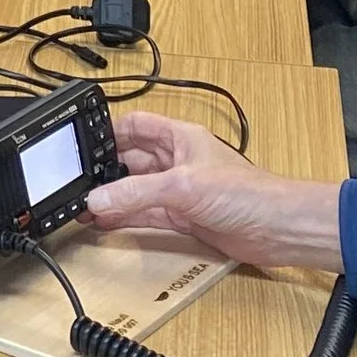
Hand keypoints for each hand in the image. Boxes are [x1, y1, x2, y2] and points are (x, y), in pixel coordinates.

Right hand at [85, 112, 345, 273]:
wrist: (279, 230)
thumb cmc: (248, 193)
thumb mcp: (183, 186)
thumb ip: (137, 193)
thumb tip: (98, 199)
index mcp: (180, 138)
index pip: (135, 126)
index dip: (108, 132)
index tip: (81, 145)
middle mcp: (178, 162)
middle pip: (131, 160)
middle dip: (105, 171)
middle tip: (77, 182)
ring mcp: (181, 192)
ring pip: (136, 190)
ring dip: (112, 198)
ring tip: (82, 206)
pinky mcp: (185, 219)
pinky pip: (146, 215)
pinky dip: (125, 219)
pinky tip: (105, 223)